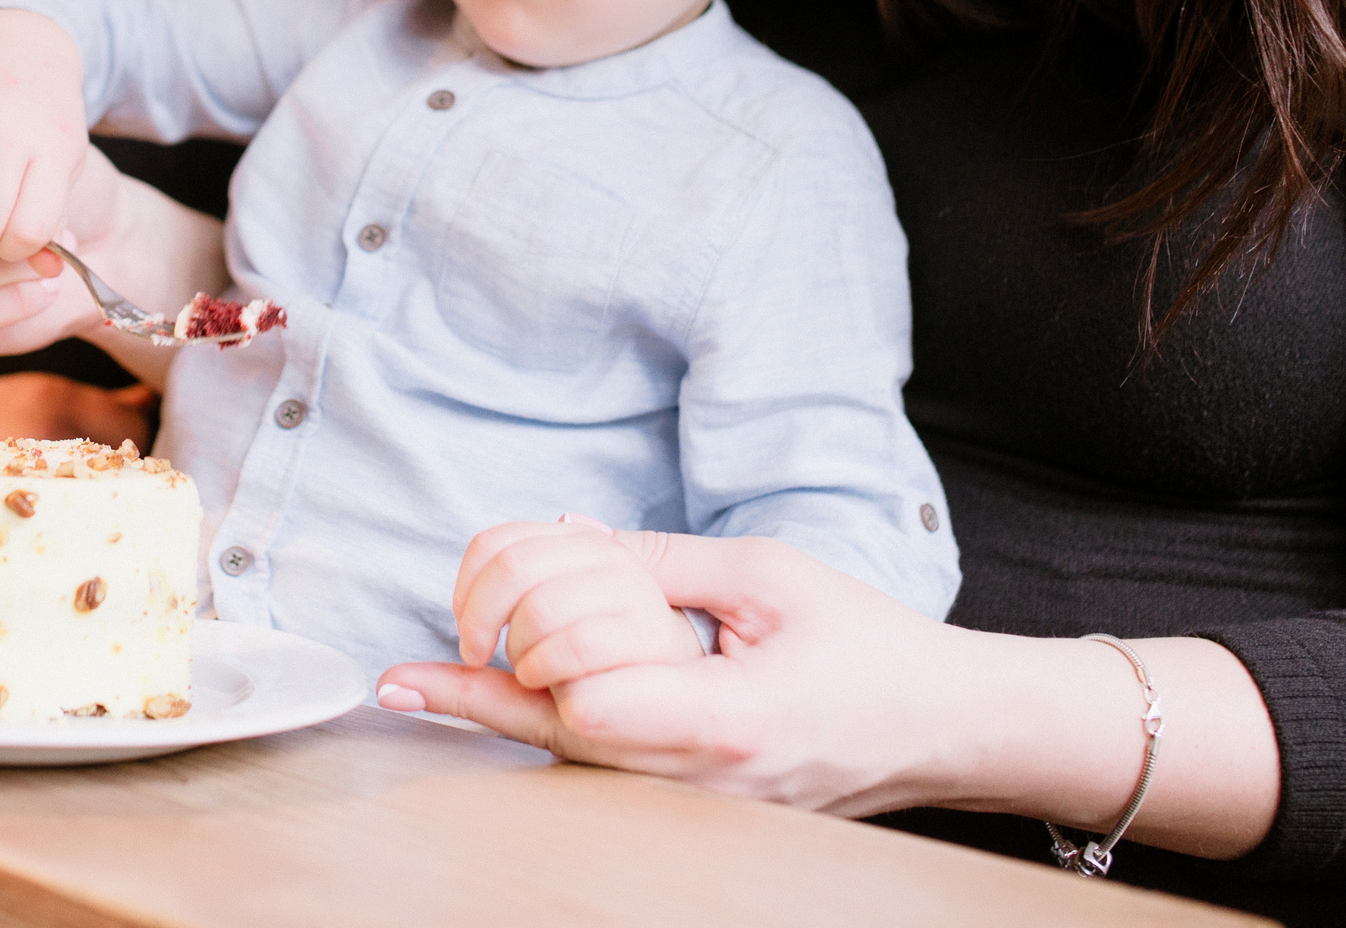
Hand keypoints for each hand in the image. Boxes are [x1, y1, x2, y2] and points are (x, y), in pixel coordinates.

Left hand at [376, 531, 961, 816]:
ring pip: (576, 764)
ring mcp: (700, 806)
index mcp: (728, 718)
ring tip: (414, 686)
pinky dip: (548, 725)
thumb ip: (660, 561)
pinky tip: (489, 693)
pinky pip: (606, 770)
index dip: (535, 666)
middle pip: (563, 742)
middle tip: (401, 674)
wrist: (943, 728)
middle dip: (481, 699)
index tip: (476, 630)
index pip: (595, 708)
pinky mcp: (696, 807)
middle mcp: (703, 780)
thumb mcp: (766, 576)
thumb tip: (565, 537)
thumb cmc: (867, 644)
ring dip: (501, 715)